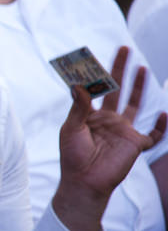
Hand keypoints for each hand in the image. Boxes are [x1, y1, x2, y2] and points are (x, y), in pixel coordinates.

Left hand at [59, 47, 166, 199]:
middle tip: (124, 48)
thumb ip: (78, 107)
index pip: (94, 89)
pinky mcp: (135, 144)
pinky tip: (164, 114)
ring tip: (142, 68)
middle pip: (116, 89)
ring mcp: (123, 130)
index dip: (94, 74)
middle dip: (120, 70)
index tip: (91, 56)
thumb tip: (78, 84)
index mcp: (90, 115)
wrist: (84, 181)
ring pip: (134, 104)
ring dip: (139, 87)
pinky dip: (161, 126)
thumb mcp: (72, 128)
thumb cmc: (73, 156)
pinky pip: (153, 134)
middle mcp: (108, 119)